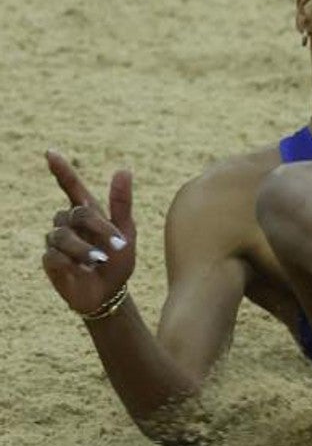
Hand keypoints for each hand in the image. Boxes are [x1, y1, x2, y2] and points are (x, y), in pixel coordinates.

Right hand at [42, 150, 136, 315]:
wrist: (110, 292)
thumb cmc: (118, 261)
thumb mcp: (127, 232)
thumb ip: (122, 203)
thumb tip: (124, 169)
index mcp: (88, 213)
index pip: (71, 187)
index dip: (62, 170)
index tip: (51, 152)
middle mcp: (68, 224)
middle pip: (76, 213)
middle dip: (98, 228)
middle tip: (118, 244)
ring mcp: (56, 241)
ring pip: (63, 236)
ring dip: (85, 250)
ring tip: (99, 261)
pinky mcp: (50, 260)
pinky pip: (55, 255)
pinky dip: (72, 263)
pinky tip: (81, 270)